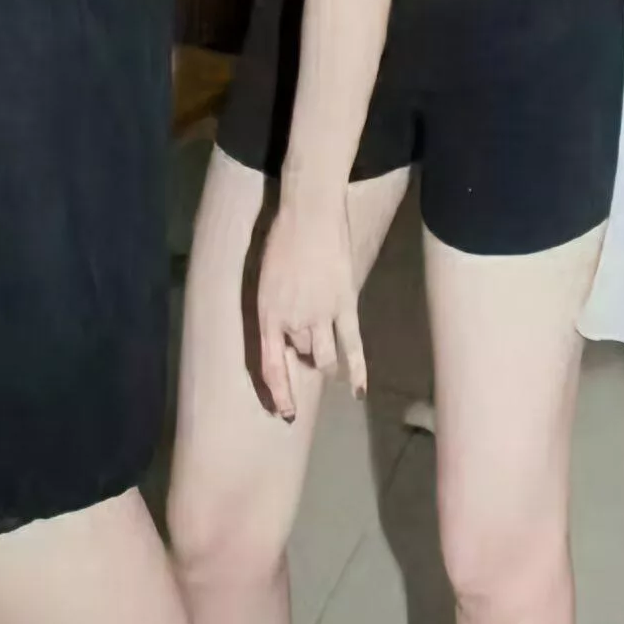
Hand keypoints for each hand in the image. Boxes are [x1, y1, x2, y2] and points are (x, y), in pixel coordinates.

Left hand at [255, 189, 365, 419]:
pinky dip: (357, 369)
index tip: (284, 412)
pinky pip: (352, 344)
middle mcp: (293, 322)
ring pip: (324, 357)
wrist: (309, 212)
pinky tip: (359, 390)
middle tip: (306, 348)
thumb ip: (274, 311)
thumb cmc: (281, 239)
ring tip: (326, 358)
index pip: (271, 367)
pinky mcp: (346, 304)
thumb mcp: (264, 279)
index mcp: (267, 315)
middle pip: (300, 355)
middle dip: (302, 357)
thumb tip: (285, 332)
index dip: (279, 393)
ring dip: (324, 362)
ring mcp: (322, 315)